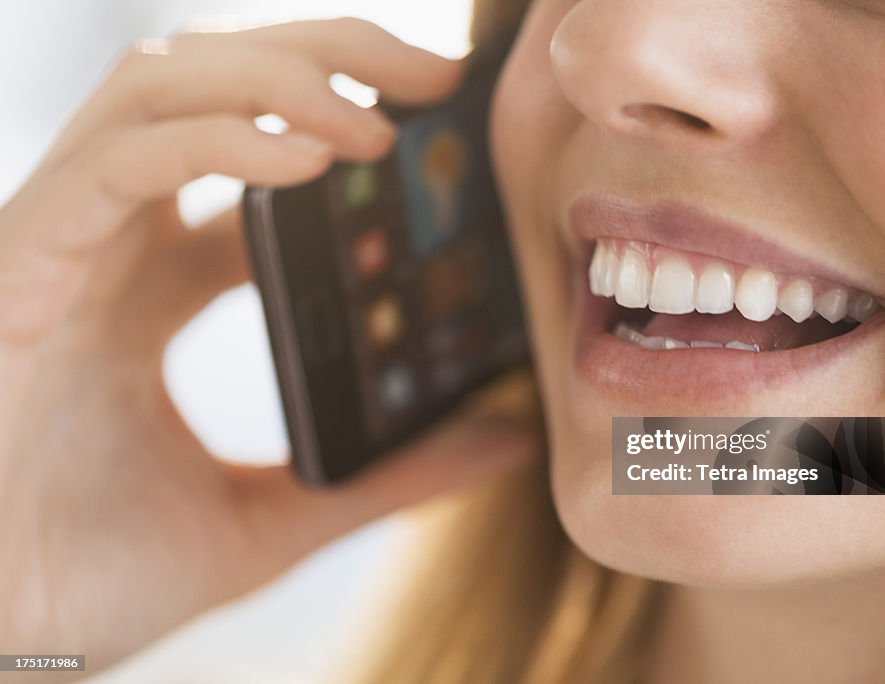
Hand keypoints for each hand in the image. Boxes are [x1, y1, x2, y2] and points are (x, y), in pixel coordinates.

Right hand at [0, 19, 538, 676]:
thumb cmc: (86, 583)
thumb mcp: (274, 518)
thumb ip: (387, 473)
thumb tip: (506, 433)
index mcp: (154, 286)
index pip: (248, 156)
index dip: (339, 119)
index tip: (438, 120)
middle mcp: (107, 246)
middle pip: (208, 84)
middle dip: (323, 55)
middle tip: (434, 72)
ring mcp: (58, 246)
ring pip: (157, 88)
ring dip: (278, 78)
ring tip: (381, 121)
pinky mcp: (17, 270)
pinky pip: (115, 164)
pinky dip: (216, 143)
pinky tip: (308, 160)